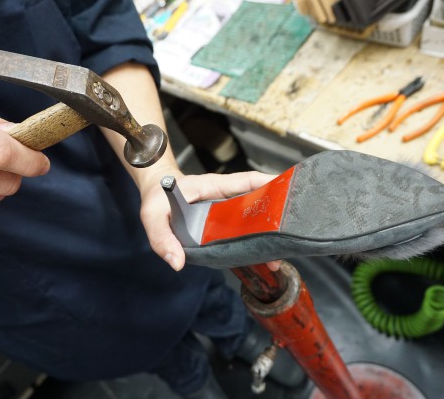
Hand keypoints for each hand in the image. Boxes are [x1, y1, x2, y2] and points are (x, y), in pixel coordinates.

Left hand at [139, 170, 280, 270]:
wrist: (156, 194)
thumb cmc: (156, 199)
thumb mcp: (152, 217)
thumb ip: (162, 238)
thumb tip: (177, 262)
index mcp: (213, 187)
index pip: (245, 181)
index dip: (267, 183)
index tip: (288, 188)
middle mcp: (225, 197)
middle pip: (257, 200)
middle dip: (275, 215)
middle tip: (291, 234)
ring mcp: (227, 210)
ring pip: (253, 217)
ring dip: (267, 233)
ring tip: (278, 256)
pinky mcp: (224, 223)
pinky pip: (243, 229)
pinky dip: (254, 241)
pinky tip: (263, 257)